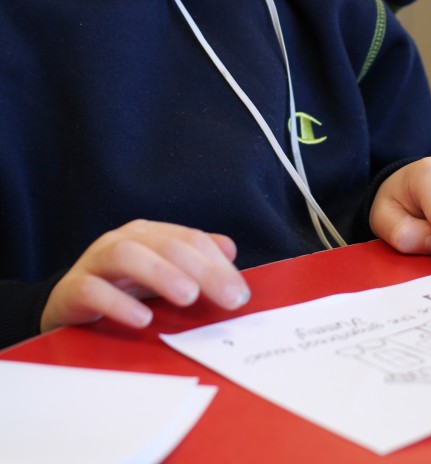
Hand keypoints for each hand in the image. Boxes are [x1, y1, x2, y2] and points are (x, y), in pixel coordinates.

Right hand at [40, 219, 249, 333]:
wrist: (67, 304)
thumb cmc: (121, 289)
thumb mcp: (161, 275)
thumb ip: (194, 264)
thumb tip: (231, 252)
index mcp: (148, 233)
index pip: (190, 239)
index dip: (218, 264)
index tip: (240, 293)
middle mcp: (122, 240)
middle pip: (165, 245)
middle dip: (201, 270)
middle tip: (228, 298)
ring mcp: (95, 261)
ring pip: (127, 256)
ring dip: (161, 274)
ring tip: (188, 297)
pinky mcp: (72, 289)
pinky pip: (93, 290)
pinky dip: (118, 303)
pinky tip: (142, 319)